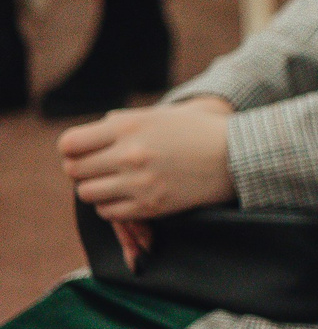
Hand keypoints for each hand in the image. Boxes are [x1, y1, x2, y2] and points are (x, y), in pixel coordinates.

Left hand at [60, 95, 236, 223]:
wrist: (237, 155)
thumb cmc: (197, 132)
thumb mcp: (158, 116)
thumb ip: (120, 123)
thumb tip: (87, 137)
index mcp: (128, 126)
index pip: (70, 144)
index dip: (72, 150)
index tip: (84, 152)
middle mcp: (129, 154)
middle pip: (75, 170)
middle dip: (83, 170)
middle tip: (101, 169)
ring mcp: (139, 182)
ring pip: (87, 194)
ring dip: (97, 190)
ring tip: (115, 183)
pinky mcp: (150, 205)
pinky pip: (108, 212)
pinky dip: (112, 206)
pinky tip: (128, 196)